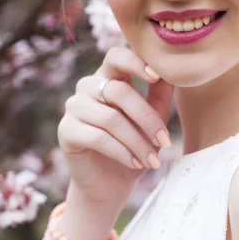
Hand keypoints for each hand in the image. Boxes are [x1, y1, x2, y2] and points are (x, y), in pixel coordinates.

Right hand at [57, 47, 173, 217]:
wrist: (111, 183)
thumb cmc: (135, 145)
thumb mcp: (153, 117)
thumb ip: (160, 93)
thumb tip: (172, 70)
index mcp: (108, 77)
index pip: (116, 56)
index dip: (135, 62)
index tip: (157, 76)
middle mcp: (87, 87)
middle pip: (119, 91)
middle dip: (147, 118)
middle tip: (165, 141)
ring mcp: (74, 107)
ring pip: (111, 118)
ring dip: (137, 142)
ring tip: (152, 160)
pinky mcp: (66, 131)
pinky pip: (97, 137)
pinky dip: (122, 152)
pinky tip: (135, 163)